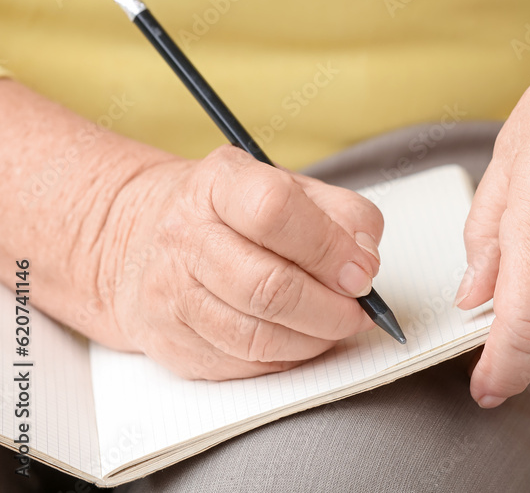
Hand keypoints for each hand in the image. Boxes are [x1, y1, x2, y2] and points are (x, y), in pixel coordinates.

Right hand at [96, 145, 383, 379]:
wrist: (146, 239)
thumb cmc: (237, 214)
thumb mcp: (295, 188)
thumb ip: (344, 214)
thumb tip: (365, 262)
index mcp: (221, 183)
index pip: (274, 211)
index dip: (329, 248)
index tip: (362, 272)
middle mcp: (185, 235)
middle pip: (268, 286)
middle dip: (331, 308)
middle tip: (359, 309)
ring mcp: (170, 293)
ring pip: (258, 336)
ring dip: (315, 339)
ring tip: (337, 324)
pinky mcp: (172, 343)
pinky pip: (244, 365)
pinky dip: (288, 358)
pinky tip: (302, 338)